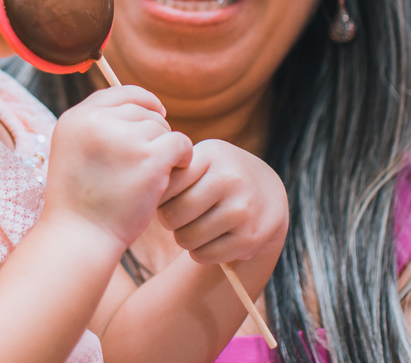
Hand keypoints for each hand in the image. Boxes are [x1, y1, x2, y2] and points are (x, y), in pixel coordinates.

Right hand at [45, 85, 192, 247]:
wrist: (80, 236)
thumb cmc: (80, 202)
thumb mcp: (75, 152)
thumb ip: (99, 127)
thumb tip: (140, 108)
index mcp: (75, 118)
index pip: (117, 93)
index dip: (141, 101)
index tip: (157, 113)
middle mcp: (96, 121)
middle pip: (142, 111)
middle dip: (152, 133)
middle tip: (146, 163)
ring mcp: (123, 137)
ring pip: (162, 128)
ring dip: (164, 149)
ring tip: (150, 175)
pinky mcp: (148, 157)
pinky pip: (180, 143)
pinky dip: (183, 157)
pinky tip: (172, 174)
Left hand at [157, 139, 287, 264]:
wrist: (267, 190)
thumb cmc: (219, 173)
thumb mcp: (202, 158)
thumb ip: (174, 168)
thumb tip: (142, 189)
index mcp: (211, 155)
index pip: (165, 183)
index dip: (159, 194)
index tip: (168, 194)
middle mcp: (230, 179)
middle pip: (173, 215)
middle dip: (169, 219)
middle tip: (178, 214)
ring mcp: (242, 210)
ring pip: (186, 238)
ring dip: (184, 237)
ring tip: (194, 225)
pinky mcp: (249, 238)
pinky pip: (204, 255)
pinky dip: (199, 252)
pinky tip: (208, 238)